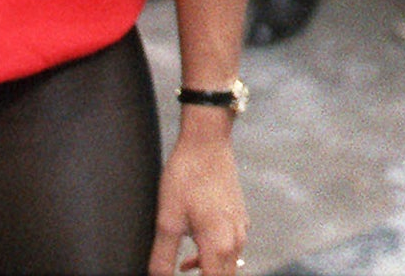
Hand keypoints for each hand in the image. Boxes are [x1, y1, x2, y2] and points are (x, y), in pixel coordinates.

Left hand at [148, 123, 246, 275]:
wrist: (207, 141)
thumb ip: (163, 258)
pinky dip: (215, 256)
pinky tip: (194, 249)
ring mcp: (241, 227)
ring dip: (208, 270)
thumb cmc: (186, 177)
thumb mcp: (167, 220)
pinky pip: (231, 248)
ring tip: (183, 265)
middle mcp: (236, 240)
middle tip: (180, 267)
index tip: (180, 273)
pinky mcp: (239, 216)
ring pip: (228, 265)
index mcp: (219, 245)